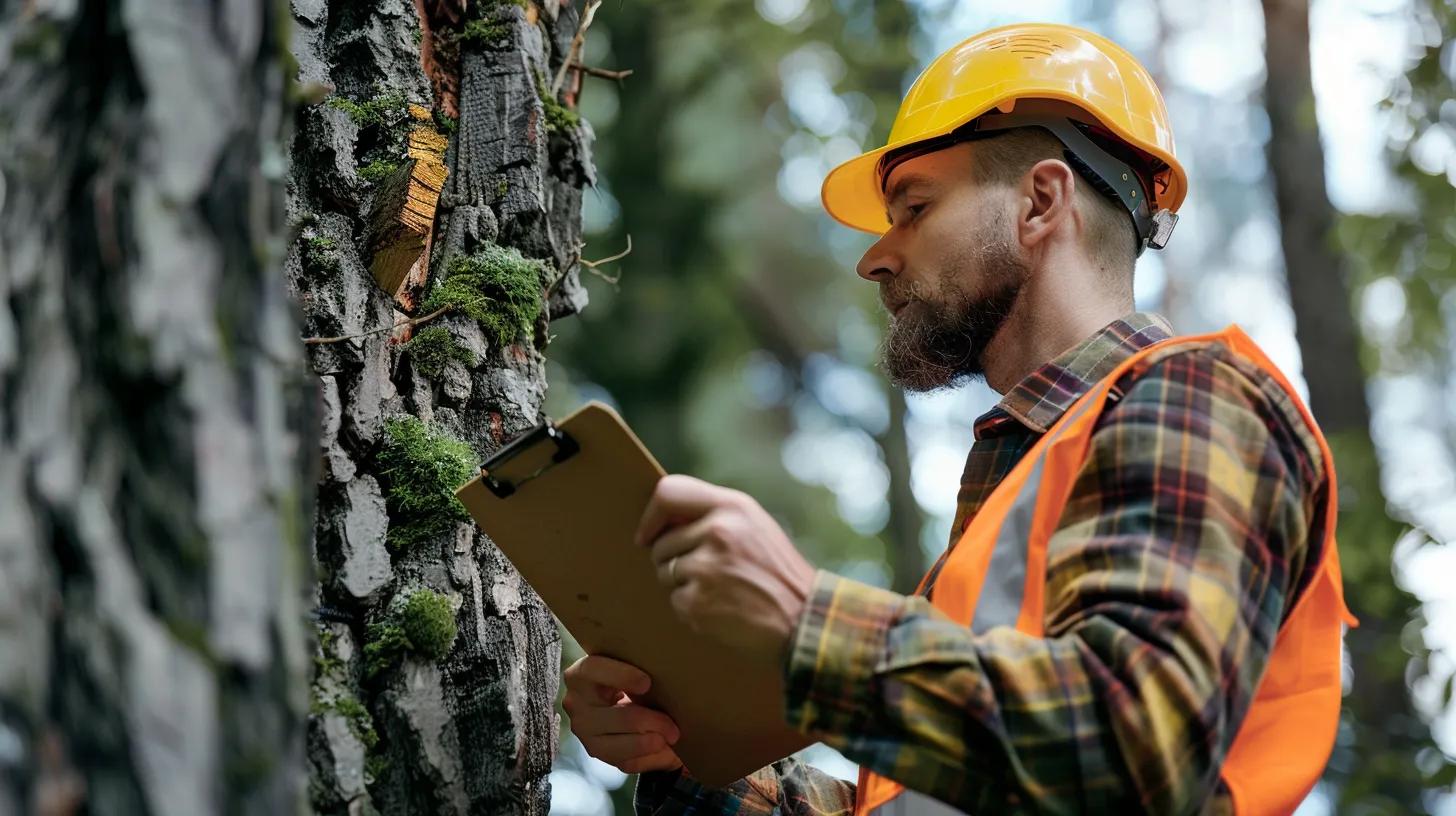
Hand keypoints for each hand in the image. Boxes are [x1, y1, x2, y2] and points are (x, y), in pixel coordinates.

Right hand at [562, 654, 683, 774]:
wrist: (639, 707)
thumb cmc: (641, 679)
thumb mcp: (641, 665)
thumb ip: (648, 657)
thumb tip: (678, 640)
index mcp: (582, 673)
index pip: (592, 670)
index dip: (619, 676)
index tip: (647, 683)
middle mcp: (577, 703)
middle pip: (612, 715)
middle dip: (647, 721)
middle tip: (673, 724)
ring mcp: (585, 731)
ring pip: (616, 744)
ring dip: (648, 742)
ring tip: (671, 736)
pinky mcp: (598, 752)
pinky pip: (623, 760)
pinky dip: (647, 756)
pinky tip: (663, 749)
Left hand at [635, 474, 817, 668]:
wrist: (804, 621)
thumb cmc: (778, 573)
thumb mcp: (754, 526)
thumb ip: (714, 515)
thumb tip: (663, 519)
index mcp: (732, 506)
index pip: (668, 492)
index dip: (650, 516)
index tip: (646, 536)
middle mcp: (717, 531)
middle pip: (661, 543)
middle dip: (673, 561)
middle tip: (709, 575)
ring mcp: (706, 568)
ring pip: (664, 573)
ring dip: (683, 586)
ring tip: (721, 591)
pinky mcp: (698, 602)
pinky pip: (674, 602)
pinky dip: (691, 610)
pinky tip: (722, 610)